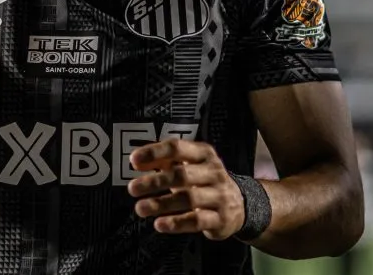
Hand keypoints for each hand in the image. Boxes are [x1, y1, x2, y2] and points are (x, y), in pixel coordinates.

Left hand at [127, 139, 244, 239]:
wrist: (240, 205)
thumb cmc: (204, 181)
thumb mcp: (189, 165)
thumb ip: (164, 160)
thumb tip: (136, 160)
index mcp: (203, 154)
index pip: (177, 148)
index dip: (154, 152)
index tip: (133, 161)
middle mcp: (214, 172)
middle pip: (181, 175)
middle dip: (154, 182)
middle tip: (132, 188)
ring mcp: (220, 196)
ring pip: (188, 199)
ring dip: (161, 204)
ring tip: (140, 208)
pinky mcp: (221, 219)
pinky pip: (197, 221)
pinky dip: (176, 223)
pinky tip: (159, 224)